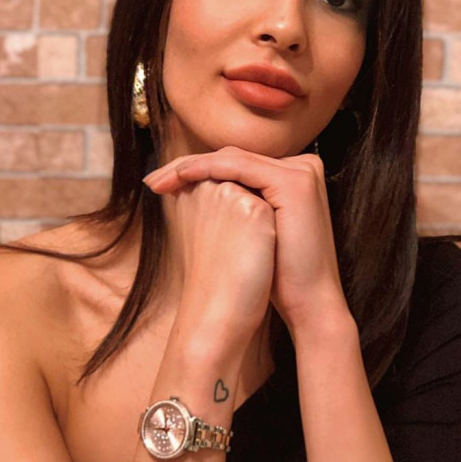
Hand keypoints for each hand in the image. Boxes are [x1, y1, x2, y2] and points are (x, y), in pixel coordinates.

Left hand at [144, 147, 350, 334]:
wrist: (308, 304)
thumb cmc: (278, 276)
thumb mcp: (253, 230)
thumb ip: (234, 203)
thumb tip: (191, 190)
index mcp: (294, 175)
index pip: (236, 163)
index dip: (196, 171)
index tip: (160, 185)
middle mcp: (302, 166)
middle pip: (232, 157)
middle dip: (187, 167)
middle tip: (152, 181)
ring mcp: (301, 171)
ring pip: (233, 158)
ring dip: (190, 166)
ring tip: (158, 181)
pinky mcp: (294, 181)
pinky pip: (240, 166)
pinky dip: (206, 169)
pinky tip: (180, 178)